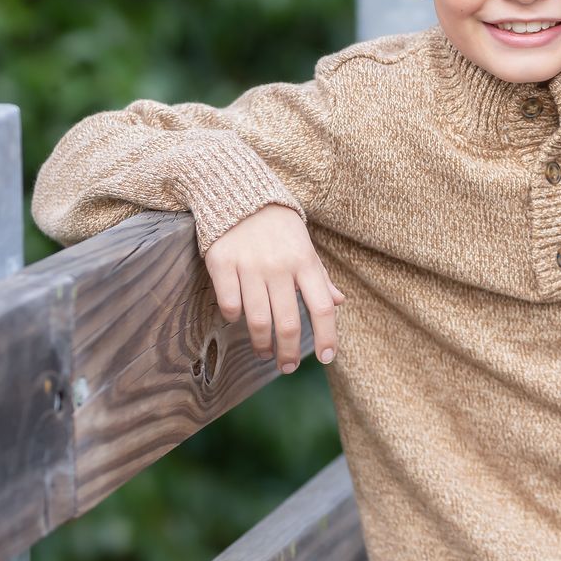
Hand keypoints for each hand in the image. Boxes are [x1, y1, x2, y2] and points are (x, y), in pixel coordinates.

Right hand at [205, 203, 344, 372]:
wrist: (239, 193)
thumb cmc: (278, 227)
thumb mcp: (305, 246)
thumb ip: (320, 277)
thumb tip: (339, 302)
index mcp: (305, 261)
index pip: (322, 307)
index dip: (327, 336)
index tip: (326, 358)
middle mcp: (279, 266)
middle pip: (288, 321)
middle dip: (289, 352)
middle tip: (287, 367)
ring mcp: (250, 265)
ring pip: (258, 319)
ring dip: (262, 343)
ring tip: (264, 352)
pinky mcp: (222, 262)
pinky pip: (228, 302)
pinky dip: (233, 316)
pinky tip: (237, 320)